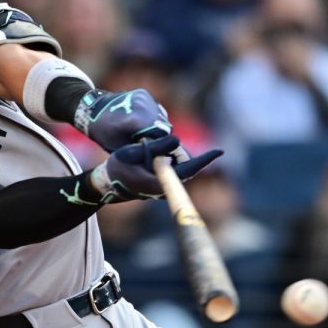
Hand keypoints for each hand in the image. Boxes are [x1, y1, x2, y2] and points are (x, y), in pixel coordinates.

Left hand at [75, 89, 171, 151]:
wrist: (92, 109)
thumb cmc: (104, 132)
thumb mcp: (120, 148)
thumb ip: (140, 150)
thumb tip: (158, 156)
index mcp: (135, 120)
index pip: (160, 135)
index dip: (159, 145)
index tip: (154, 152)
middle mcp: (142, 105)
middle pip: (163, 126)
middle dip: (158, 136)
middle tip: (146, 142)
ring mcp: (143, 97)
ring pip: (161, 117)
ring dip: (156, 126)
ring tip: (141, 132)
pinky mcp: (144, 93)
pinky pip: (155, 109)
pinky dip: (152, 117)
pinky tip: (140, 122)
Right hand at [90, 136, 222, 202]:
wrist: (108, 184)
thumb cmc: (118, 168)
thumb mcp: (131, 153)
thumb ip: (155, 147)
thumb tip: (176, 139)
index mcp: (160, 181)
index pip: (188, 169)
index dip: (205, 160)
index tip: (220, 151)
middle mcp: (166, 187)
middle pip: (183, 165)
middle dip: (176, 152)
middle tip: (158, 144)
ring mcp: (163, 187)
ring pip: (176, 166)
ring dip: (168, 155)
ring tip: (145, 151)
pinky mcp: (160, 184)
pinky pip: (170, 169)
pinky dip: (165, 159)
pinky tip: (151, 156)